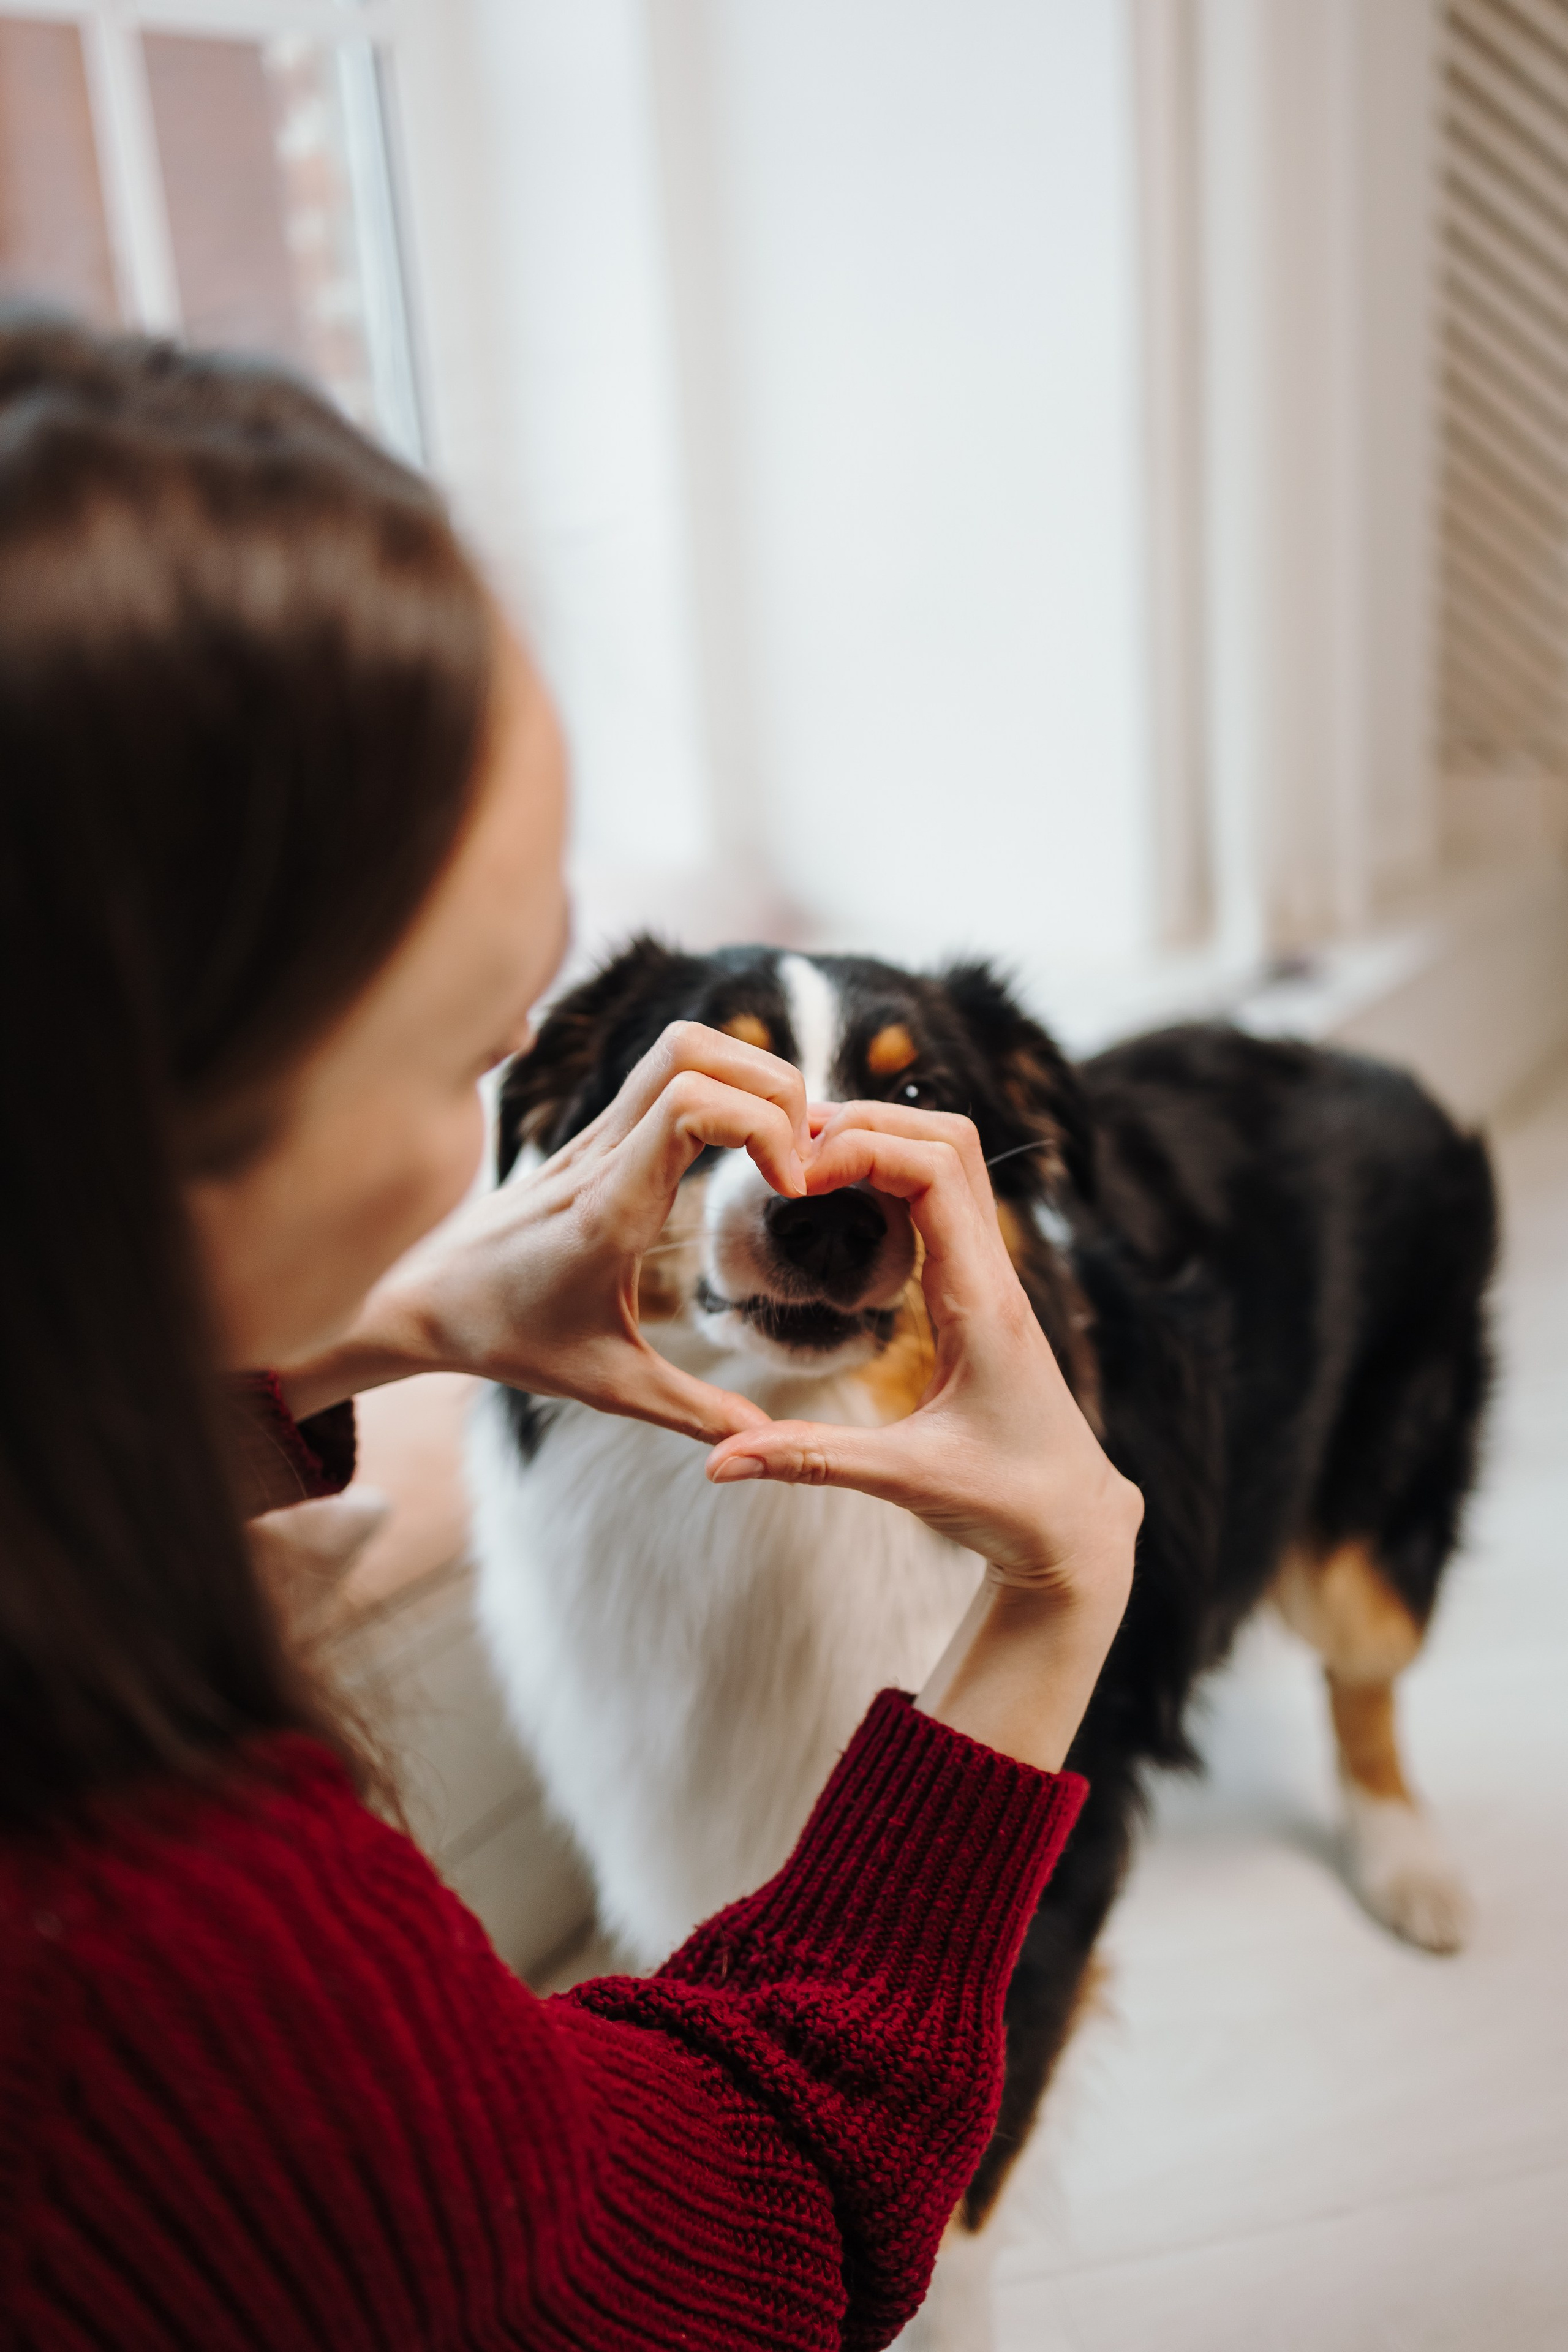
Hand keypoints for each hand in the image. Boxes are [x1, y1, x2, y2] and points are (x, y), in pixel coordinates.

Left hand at [282, 1023, 811, 1442]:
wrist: (424, 1298)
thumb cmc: (509, 1338)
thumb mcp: (607, 1386)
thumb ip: (691, 1412)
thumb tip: (761, 1441)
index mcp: (609, 1204)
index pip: (691, 1105)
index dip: (761, 1126)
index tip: (790, 1187)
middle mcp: (602, 1152)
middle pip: (692, 1050)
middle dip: (770, 1085)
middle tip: (799, 1157)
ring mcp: (596, 1133)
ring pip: (678, 1047)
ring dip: (746, 1077)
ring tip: (780, 1145)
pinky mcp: (596, 1132)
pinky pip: (665, 1074)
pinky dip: (721, 1086)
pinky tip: (742, 1146)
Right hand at [705, 1102, 1140, 1767]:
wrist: (1074, 1525)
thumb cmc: (1007, 1500)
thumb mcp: (904, 1481)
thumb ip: (808, 1460)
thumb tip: (716, 1461)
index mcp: (981, 1301)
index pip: (935, 1171)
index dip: (863, 1147)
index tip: (796, 1172)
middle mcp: (994, 1273)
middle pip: (950, 1139)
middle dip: (868, 1124)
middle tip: (790, 1149)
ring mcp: (993, 1276)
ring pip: (953, 1160)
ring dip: (884, 1141)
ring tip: (808, 1162)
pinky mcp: (982, 1290)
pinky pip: (945, 1199)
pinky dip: (894, 1177)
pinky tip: (844, 1202)